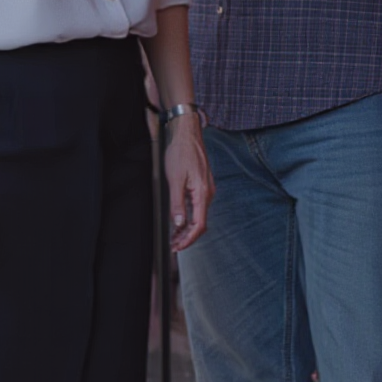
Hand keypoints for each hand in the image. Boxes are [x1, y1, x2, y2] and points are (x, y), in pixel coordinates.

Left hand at [164, 116, 213, 251]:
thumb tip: (178, 222)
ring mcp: (206, 190)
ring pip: (199, 216)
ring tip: (174, 237)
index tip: (178, 247)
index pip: (199, 224)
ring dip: (187, 228)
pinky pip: (197, 207)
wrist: (187, 134)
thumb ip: (176, 202)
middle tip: (174, 246)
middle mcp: (207, 194)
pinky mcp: (202, 186)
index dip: (188, 239)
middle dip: (187, 237)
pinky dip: (188, 217)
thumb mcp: (174, 179)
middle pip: (200, 223)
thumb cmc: (180, 153)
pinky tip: (179, 221)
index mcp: (202, 194)